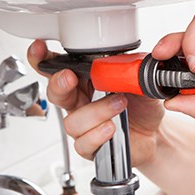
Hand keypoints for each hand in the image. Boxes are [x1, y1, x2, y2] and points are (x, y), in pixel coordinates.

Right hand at [27, 39, 164, 165]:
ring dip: (95, 111)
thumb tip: (120, 60)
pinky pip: (83, 143)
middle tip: (69, 78)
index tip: (40, 49)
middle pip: (55, 94)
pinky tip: (111, 128)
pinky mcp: (91, 145)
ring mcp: (85, 125)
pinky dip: (97, 135)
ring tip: (119, 105)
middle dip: (58, 84)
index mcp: (88, 83)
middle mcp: (81, 103)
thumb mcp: (140, 82)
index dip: (44, 59)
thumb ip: (129, 69)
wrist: (154, 132)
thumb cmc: (142, 105)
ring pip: (72, 121)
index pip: (60, 69)